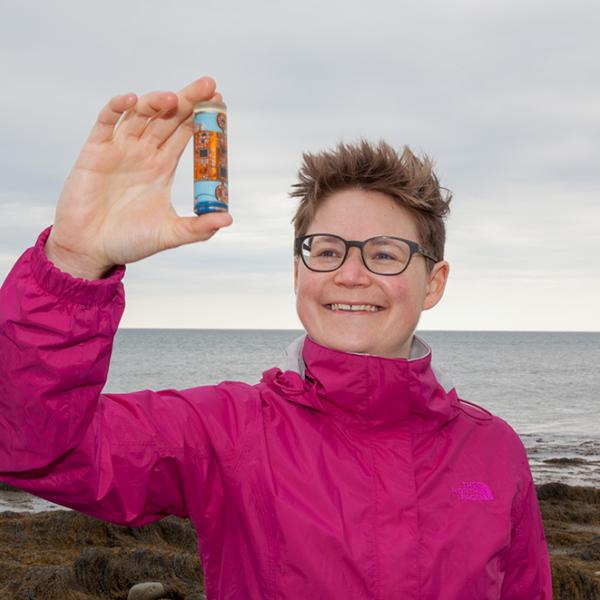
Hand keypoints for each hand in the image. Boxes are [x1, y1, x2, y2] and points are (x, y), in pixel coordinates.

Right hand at [45, 76, 231, 278]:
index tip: (220, 101)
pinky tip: (131, 100)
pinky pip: (106, 122)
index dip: (202, 118)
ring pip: (140, 115)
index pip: (185, 134)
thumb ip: (198, 228)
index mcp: (162, 167)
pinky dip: (116, 108)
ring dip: (156, 102)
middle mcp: (143, 153)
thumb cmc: (129, 242)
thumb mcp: (169, 234)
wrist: (91, 249)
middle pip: (168, 117)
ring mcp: (120, 149)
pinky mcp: (95, 151)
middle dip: (188, 100)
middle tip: (209, 85)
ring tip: (174, 98)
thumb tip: (228, 219)